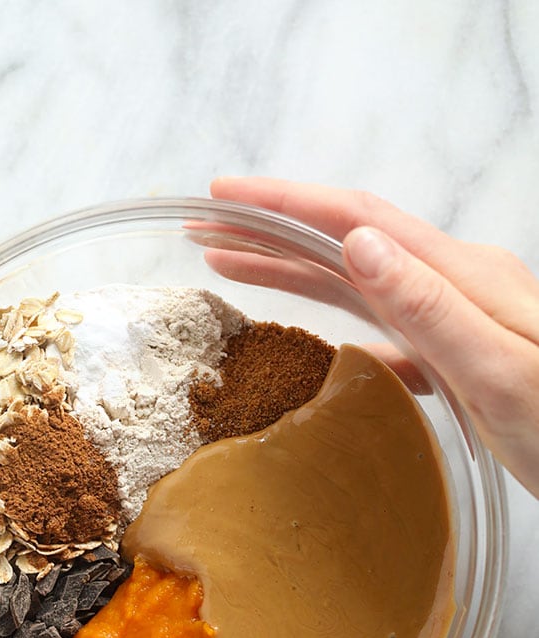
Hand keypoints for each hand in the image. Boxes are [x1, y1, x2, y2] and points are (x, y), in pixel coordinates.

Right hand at [211, 178, 538, 497]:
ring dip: (295, 272)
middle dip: (273, 231)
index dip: (285, 204)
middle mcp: (454, 285)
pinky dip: (342, 332)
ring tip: (235, 268)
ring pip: (359, 283)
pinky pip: (387, 334)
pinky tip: (320, 350)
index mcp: (460, 276)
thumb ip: (429, 308)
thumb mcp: (499, 369)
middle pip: (347, 243)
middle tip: (207, 232)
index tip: (224, 199)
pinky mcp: (459, 356)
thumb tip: (359, 244)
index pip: (358, 220)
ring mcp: (457, 319)